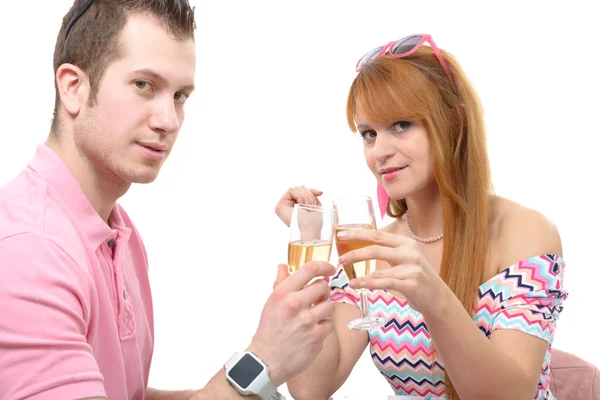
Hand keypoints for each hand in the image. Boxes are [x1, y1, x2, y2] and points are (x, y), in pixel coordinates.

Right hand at [247, 261, 335, 385]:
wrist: (266, 361)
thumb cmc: (269, 330)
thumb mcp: (271, 303)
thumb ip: (280, 282)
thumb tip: (282, 266)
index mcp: (283, 292)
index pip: (310, 269)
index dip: (324, 266)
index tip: (329, 269)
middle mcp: (295, 303)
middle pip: (323, 286)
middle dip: (323, 292)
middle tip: (317, 299)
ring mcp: (307, 320)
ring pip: (329, 305)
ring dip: (324, 310)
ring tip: (312, 317)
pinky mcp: (316, 336)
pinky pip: (329, 324)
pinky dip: (323, 327)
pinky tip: (311, 331)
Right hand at [274, 186, 322, 226]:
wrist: (310, 228)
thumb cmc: (314, 221)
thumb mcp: (316, 205)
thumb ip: (313, 196)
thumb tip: (318, 191)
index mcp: (297, 207)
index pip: (303, 191)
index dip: (311, 191)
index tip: (319, 193)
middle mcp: (289, 206)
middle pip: (300, 188)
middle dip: (308, 194)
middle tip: (311, 204)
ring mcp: (284, 206)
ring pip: (296, 189)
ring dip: (304, 196)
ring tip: (306, 207)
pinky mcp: (279, 206)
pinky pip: (290, 191)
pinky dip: (298, 196)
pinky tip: (300, 205)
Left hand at [337, 229, 447, 312]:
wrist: (438, 297)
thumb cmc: (416, 276)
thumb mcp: (404, 257)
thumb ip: (387, 250)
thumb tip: (359, 246)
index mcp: (404, 242)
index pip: (377, 235)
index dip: (357, 234)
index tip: (340, 234)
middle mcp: (409, 252)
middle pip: (375, 249)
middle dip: (354, 253)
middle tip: (340, 259)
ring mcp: (411, 268)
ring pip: (378, 270)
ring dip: (360, 275)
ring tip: (347, 279)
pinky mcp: (411, 284)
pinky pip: (385, 283)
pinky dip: (368, 285)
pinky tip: (357, 285)